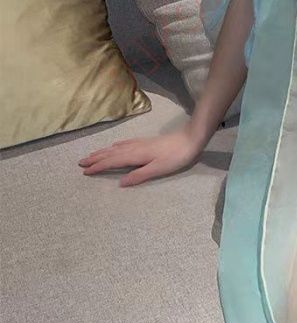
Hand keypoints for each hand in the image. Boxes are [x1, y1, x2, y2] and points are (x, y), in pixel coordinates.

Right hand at [78, 124, 202, 186]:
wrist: (190, 138)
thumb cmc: (176, 156)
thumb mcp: (158, 169)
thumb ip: (139, 176)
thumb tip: (119, 183)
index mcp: (135, 155)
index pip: (112, 162)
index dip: (98, 167)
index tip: (84, 171)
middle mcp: (134, 148)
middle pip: (111, 153)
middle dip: (95, 158)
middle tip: (80, 163)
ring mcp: (140, 143)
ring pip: (116, 148)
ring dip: (103, 152)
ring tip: (92, 155)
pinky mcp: (147, 141)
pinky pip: (125, 143)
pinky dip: (115, 146)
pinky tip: (115, 146)